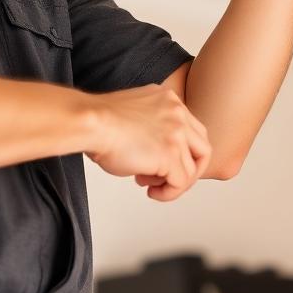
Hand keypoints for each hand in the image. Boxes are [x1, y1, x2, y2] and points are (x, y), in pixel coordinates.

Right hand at [84, 84, 212, 201]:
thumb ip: (153, 125)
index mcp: (169, 99)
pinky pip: (180, 183)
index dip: (183, 151)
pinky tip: (152, 192)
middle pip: (202, 148)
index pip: (192, 129)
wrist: (91, 122)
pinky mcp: (170, 154)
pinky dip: (168, 193)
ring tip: (152, 185)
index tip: (164, 162)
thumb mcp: (135, 113)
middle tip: (168, 178)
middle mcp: (178, 113)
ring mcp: (177, 133)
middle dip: (188, 168)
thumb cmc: (100, 122)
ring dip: (173, 183)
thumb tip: (157, 154)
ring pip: (192, 169)